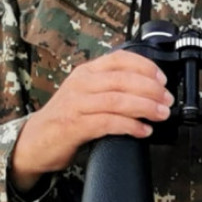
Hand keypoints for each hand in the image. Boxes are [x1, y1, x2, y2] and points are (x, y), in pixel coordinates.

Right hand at [10, 51, 172, 192]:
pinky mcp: (74, 126)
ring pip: (118, 100)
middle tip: (167, 100)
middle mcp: (81, 84)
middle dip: (151, 89)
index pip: (120, 59)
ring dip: (145, 107)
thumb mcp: (87, 93)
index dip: (145, 67)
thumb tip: (149, 90)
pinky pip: (108, 123)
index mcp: (87, 71)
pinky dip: (130, 126)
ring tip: (161, 114)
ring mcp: (76, 104)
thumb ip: (111, 87)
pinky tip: (143, 131)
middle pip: (123, 80)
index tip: (162, 79)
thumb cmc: (67, 117)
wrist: (35, 141)